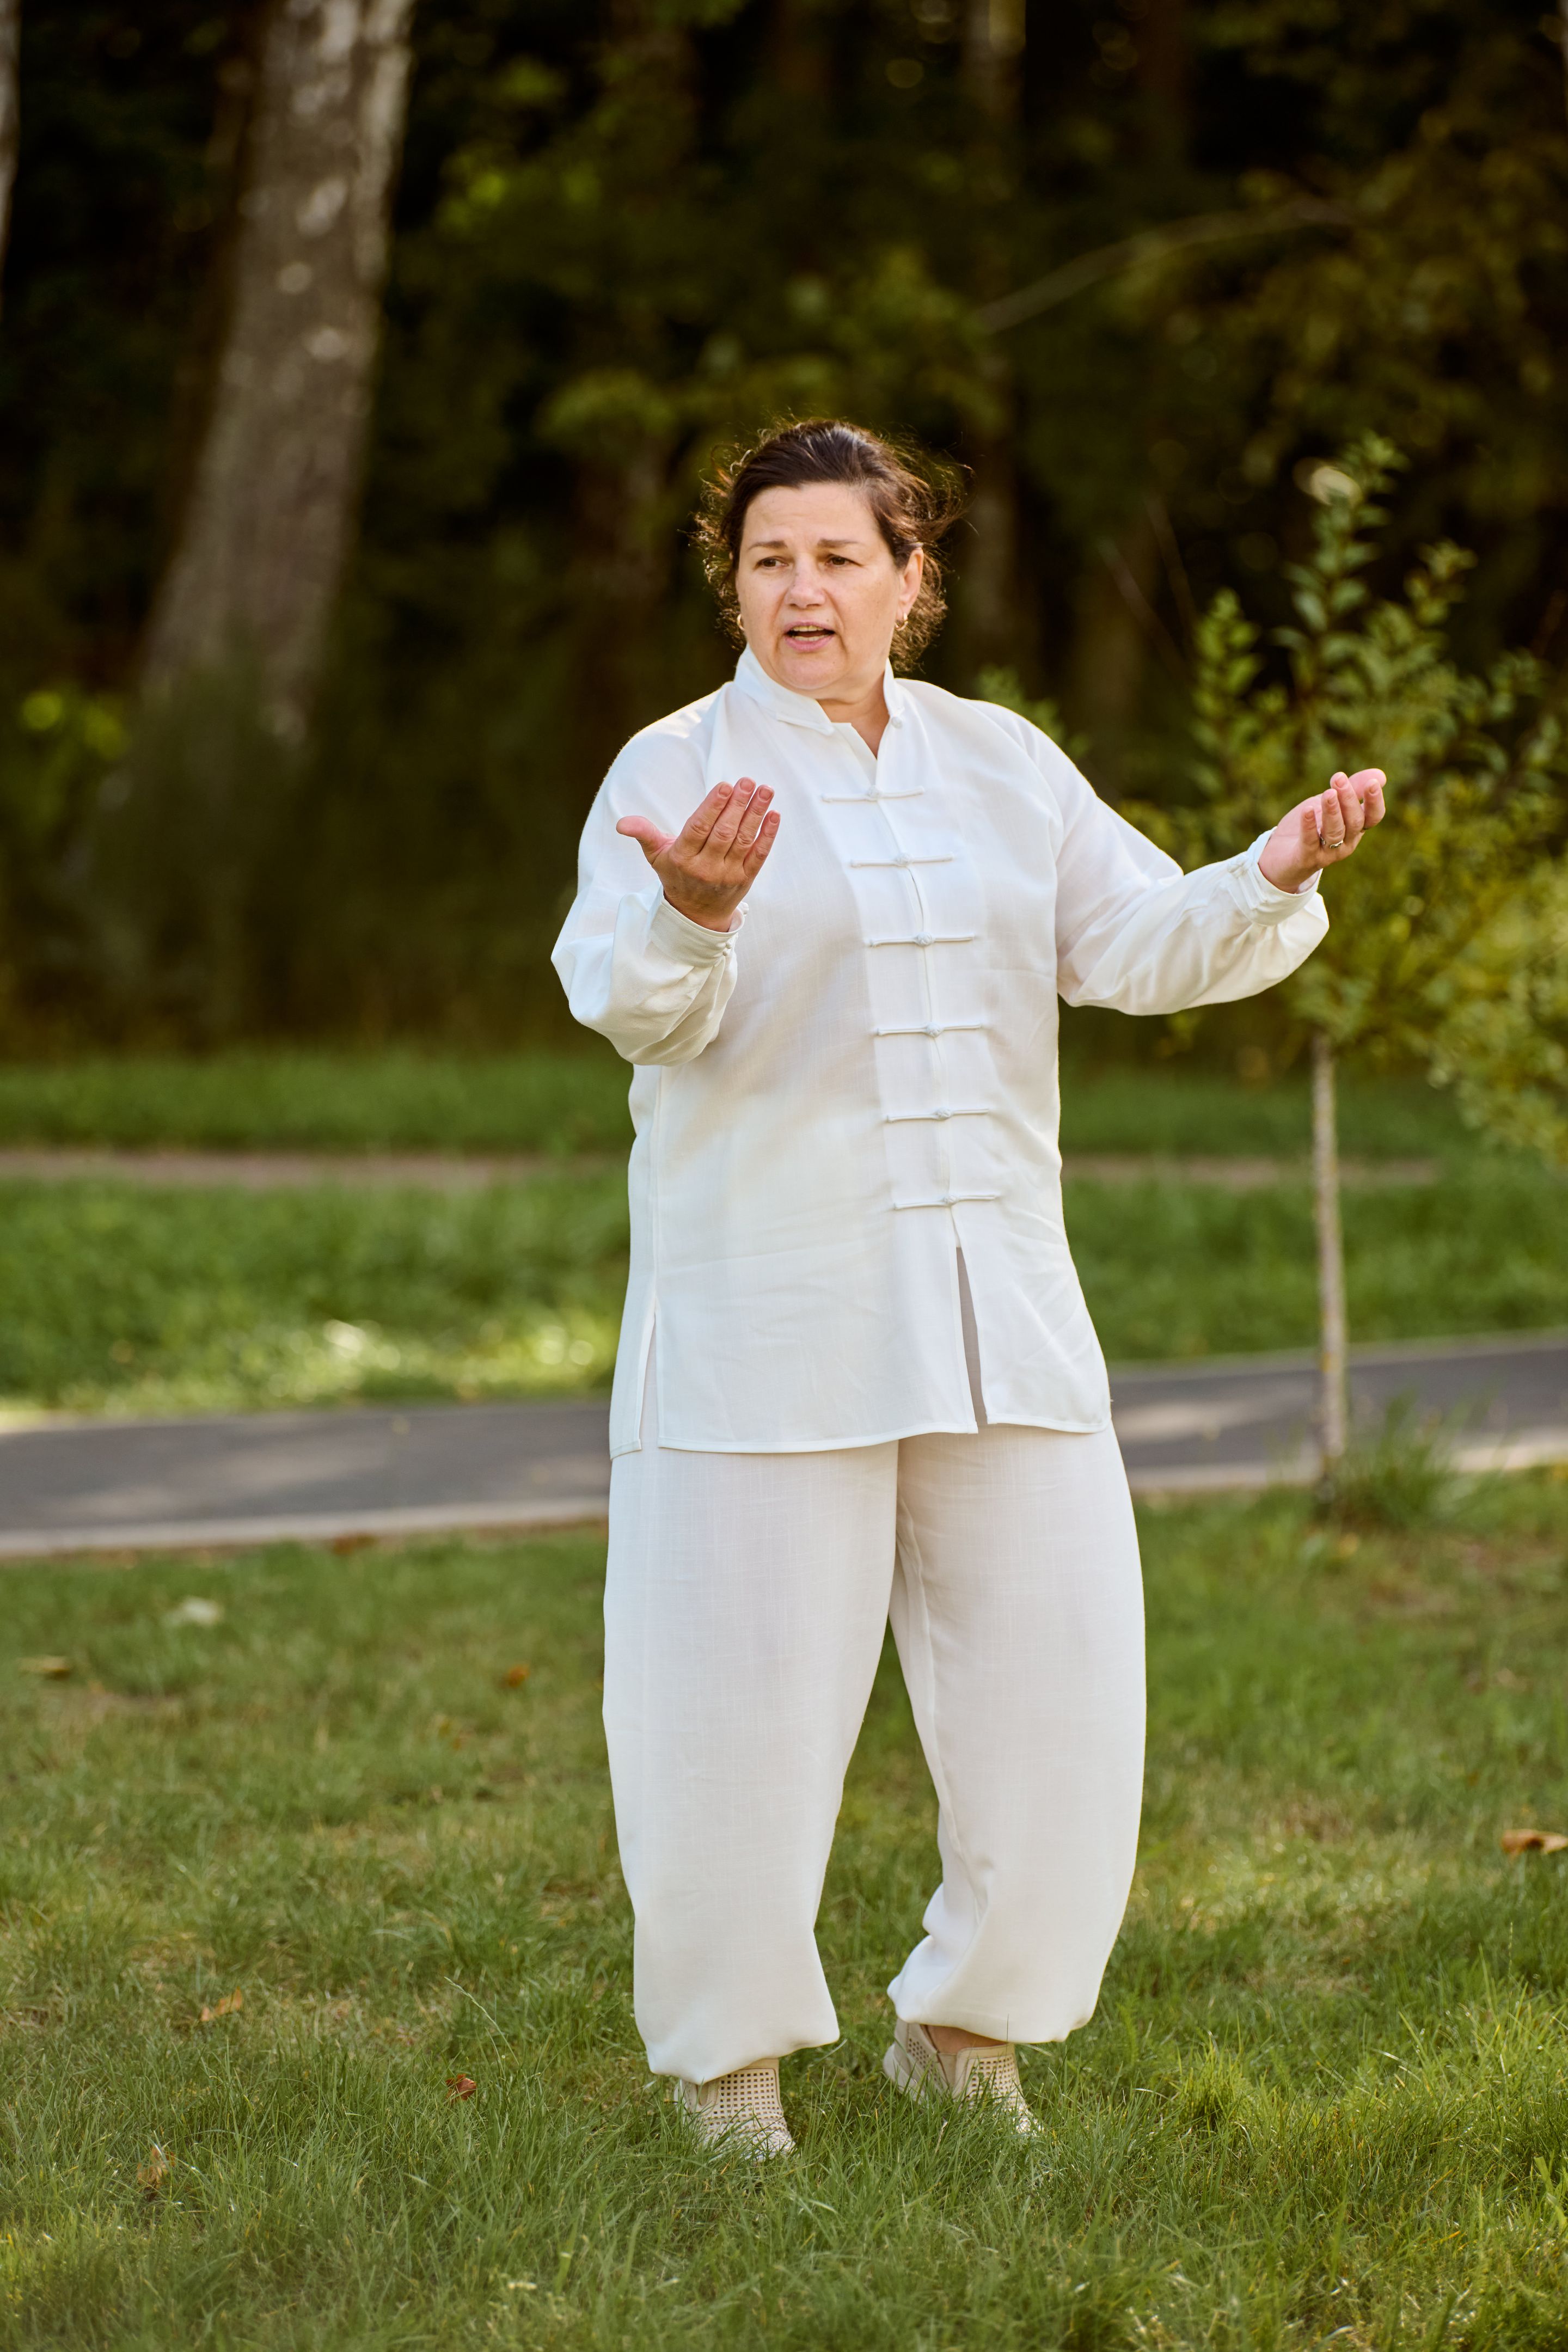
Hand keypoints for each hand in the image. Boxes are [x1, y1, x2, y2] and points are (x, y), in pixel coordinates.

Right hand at [617, 777, 779, 931]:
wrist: (696, 915)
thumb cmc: (676, 874)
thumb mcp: (656, 855)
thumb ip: (644, 834)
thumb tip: (622, 823)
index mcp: (682, 858)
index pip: (699, 829)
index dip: (713, 807)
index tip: (725, 786)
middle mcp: (705, 868)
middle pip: (723, 833)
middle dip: (737, 805)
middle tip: (748, 781)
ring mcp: (727, 875)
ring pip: (743, 841)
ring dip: (756, 814)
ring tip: (765, 790)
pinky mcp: (745, 879)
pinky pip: (758, 855)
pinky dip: (768, 835)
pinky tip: (774, 814)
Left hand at [1258, 768, 1386, 893]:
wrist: (1282, 855)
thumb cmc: (1313, 826)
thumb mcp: (1334, 804)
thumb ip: (1354, 789)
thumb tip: (1381, 775)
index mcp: (1356, 829)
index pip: (1373, 817)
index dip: (1375, 801)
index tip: (1373, 782)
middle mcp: (1346, 843)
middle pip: (1354, 822)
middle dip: (1348, 799)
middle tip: (1339, 778)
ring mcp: (1327, 853)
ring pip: (1335, 832)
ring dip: (1332, 811)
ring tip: (1328, 792)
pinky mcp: (1306, 858)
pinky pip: (1309, 841)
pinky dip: (1309, 825)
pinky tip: (1306, 810)